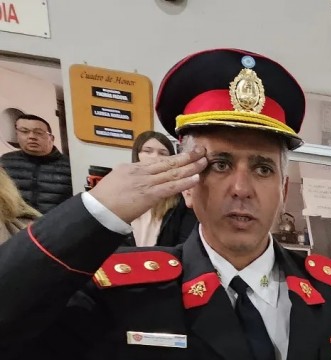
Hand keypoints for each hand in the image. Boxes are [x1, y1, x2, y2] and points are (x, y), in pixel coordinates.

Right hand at [89, 147, 206, 223]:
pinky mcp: (149, 194)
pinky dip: (184, 182)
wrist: (98, 209)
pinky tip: (195, 178)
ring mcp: (146, 182)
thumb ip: (133, 176)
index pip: (159, 161)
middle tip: (201, 150)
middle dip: (187, 156)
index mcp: (133, 167)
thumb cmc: (106, 198)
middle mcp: (141, 171)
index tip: (187, 153)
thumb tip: (143, 176)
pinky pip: (171, 187)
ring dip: (191, 167)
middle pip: (169, 162)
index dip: (175, 157)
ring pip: (173, 172)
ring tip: (204, 161)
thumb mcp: (119, 179)